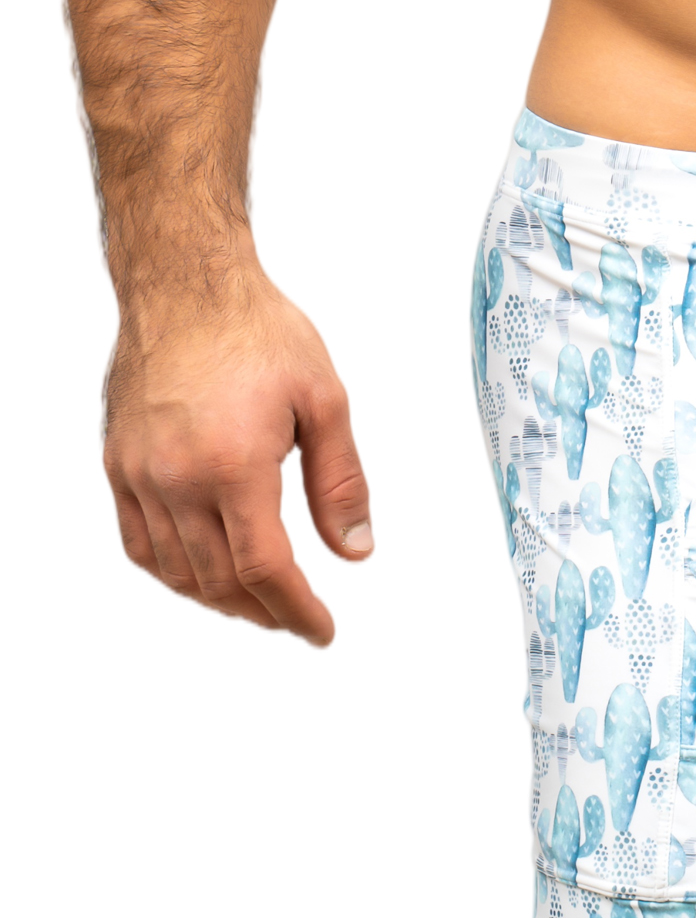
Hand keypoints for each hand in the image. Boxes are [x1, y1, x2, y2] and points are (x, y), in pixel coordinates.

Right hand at [102, 267, 371, 645]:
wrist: (186, 288)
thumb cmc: (258, 333)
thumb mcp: (324, 401)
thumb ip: (341, 482)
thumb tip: (354, 549)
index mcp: (233, 466)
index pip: (265, 569)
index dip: (296, 610)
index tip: (321, 630)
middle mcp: (175, 479)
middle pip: (220, 580)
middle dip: (266, 612)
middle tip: (299, 619)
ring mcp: (138, 475)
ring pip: (177, 570)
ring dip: (221, 600)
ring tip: (261, 604)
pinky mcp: (118, 465)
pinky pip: (139, 543)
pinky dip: (174, 572)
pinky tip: (203, 574)